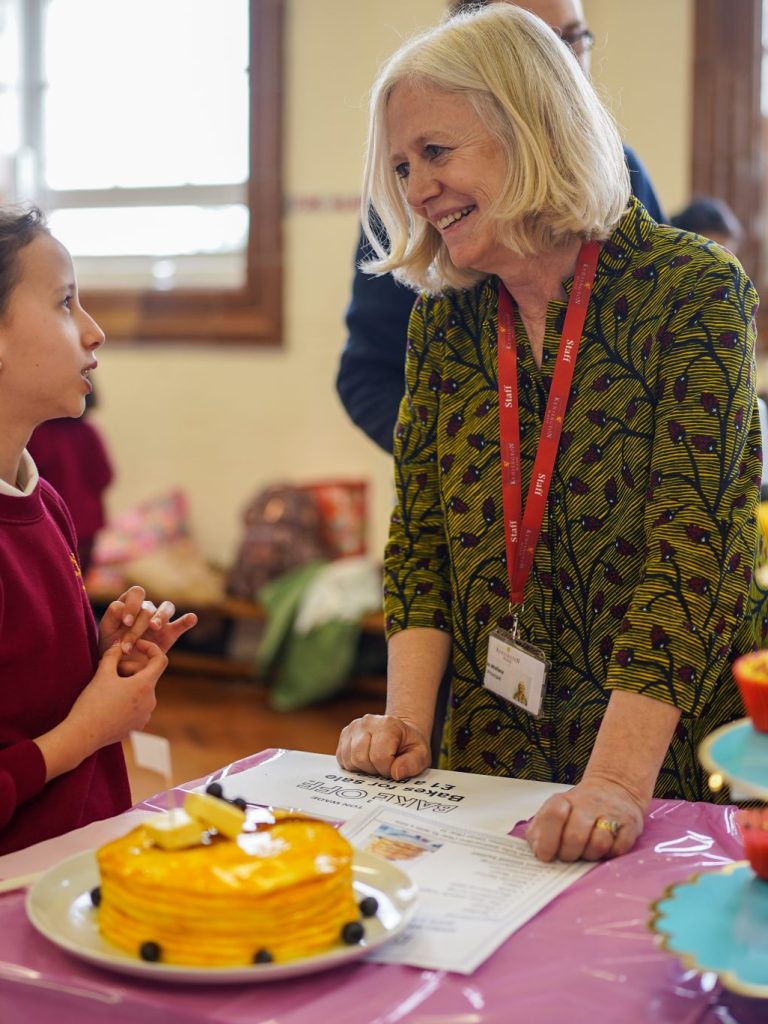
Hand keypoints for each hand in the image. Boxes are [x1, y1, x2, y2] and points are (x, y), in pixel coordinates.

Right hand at [68, 640, 166, 748]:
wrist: (83, 734)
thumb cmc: (92, 703)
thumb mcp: (102, 673)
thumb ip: (113, 654)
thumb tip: (119, 644)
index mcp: (145, 686)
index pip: (160, 660)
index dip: (151, 648)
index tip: (137, 645)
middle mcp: (150, 701)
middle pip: (145, 676)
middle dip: (129, 670)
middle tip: (108, 671)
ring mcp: (145, 716)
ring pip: (140, 692)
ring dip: (127, 686)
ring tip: (106, 689)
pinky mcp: (138, 727)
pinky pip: (137, 707)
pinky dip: (127, 701)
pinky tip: (109, 705)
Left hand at [99, 585, 197, 656]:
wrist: (118, 668)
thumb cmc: (110, 648)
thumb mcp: (105, 635)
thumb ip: (109, 620)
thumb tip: (118, 607)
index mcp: (129, 604)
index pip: (135, 595)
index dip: (131, 606)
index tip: (126, 622)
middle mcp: (145, 608)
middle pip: (148, 607)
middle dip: (138, 626)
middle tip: (129, 644)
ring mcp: (159, 621)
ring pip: (167, 608)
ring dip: (161, 616)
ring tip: (154, 627)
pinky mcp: (170, 634)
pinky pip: (181, 624)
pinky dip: (187, 620)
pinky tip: (191, 618)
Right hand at [336, 713, 430, 779]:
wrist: (400, 733)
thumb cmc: (409, 745)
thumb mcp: (421, 755)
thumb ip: (412, 764)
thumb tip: (396, 772)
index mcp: (388, 724)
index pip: (379, 757)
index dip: (387, 769)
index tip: (395, 767)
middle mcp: (367, 722)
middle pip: (360, 758)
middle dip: (373, 769)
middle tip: (384, 765)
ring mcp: (353, 727)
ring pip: (349, 759)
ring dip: (362, 768)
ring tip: (375, 762)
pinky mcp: (344, 735)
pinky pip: (341, 758)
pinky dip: (353, 765)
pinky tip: (366, 760)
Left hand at [525, 775, 645, 862]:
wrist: (614, 789)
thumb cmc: (578, 809)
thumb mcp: (553, 813)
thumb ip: (539, 832)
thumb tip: (538, 852)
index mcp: (564, 801)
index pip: (554, 815)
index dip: (548, 840)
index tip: (546, 856)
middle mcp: (588, 804)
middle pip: (575, 837)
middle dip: (569, 854)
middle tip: (569, 855)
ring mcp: (611, 813)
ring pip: (598, 844)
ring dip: (590, 855)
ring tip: (587, 851)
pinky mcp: (629, 825)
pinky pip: (619, 849)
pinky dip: (610, 854)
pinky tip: (605, 848)